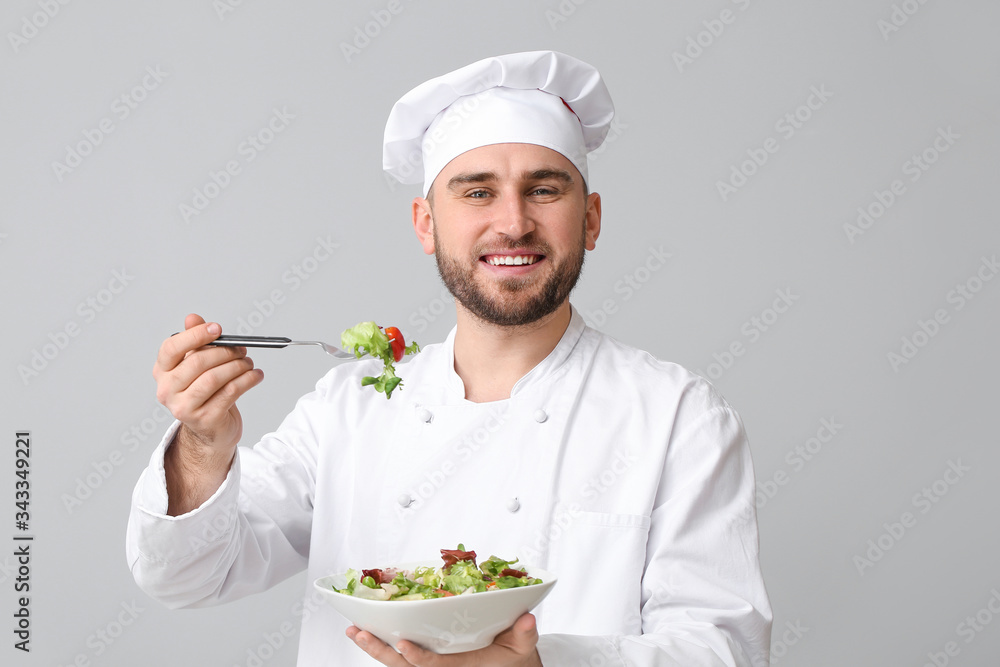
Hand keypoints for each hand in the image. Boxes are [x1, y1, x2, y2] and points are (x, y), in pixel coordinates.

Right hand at [153, 314, 263, 513]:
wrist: (210, 430)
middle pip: (198, 362)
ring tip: (249, 363)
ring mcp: (184, 407)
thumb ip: (195, 341)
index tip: (218, 329)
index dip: (195, 335)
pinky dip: (247, 380)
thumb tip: (192, 318)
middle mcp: (167, 390)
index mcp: (162, 372)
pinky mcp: (204, 419)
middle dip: (225, 352)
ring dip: (238, 366)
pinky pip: (230, 393)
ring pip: (215, 378)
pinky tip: (256, 376)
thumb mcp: (197, 366)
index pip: (171, 348)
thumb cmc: (204, 393)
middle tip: (242, 349)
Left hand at [346, 613, 541, 666]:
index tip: (402, 644)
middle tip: (360, 633)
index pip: (433, 666)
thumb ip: (524, 635)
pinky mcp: (427, 657)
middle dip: (380, 651)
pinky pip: (400, 655)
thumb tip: (527, 620)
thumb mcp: (522, 647)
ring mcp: (432, 663)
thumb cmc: (512, 656)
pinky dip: (382, 643)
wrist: (509, 666)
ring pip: (396, 662)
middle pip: (403, 666)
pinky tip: (367, 630)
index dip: (417, 658)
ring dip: (374, 647)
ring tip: (354, 630)